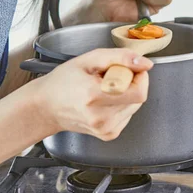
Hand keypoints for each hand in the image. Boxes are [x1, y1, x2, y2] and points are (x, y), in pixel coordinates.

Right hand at [35, 48, 152, 140]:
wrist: (47, 106)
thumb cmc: (63, 81)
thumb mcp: (89, 59)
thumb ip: (120, 57)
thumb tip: (145, 64)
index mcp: (94, 96)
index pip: (139, 91)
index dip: (138, 76)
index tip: (126, 69)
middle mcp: (101, 118)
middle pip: (138, 98)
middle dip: (130, 83)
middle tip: (109, 78)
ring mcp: (105, 129)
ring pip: (135, 106)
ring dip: (126, 94)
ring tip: (104, 90)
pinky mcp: (109, 134)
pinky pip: (128, 115)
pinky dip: (121, 105)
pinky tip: (104, 101)